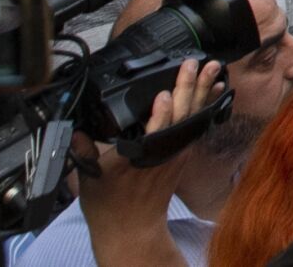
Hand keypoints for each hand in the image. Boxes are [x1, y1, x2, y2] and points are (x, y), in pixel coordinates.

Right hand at [75, 57, 224, 261]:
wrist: (131, 228)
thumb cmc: (109, 203)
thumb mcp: (90, 176)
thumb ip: (85, 149)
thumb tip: (75, 130)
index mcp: (140, 156)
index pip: (154, 131)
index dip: (160, 112)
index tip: (164, 93)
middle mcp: (164, 151)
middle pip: (179, 115)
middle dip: (187, 87)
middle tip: (193, 63)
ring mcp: (178, 151)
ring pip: (194, 115)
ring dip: (203, 90)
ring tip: (214, 69)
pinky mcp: (185, 153)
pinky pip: (199, 123)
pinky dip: (208, 105)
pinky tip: (217, 89)